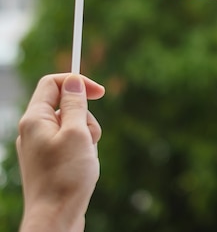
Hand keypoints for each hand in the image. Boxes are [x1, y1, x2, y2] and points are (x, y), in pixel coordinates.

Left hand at [17, 73, 104, 231]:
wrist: (55, 219)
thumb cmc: (66, 176)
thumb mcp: (77, 132)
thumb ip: (75, 104)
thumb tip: (73, 82)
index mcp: (34, 119)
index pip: (52, 83)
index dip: (76, 82)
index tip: (99, 92)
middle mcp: (33, 130)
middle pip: (65, 104)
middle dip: (85, 116)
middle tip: (89, 137)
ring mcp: (40, 146)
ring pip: (72, 124)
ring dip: (86, 134)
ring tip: (86, 156)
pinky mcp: (49, 160)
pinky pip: (71, 142)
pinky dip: (82, 148)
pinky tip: (83, 165)